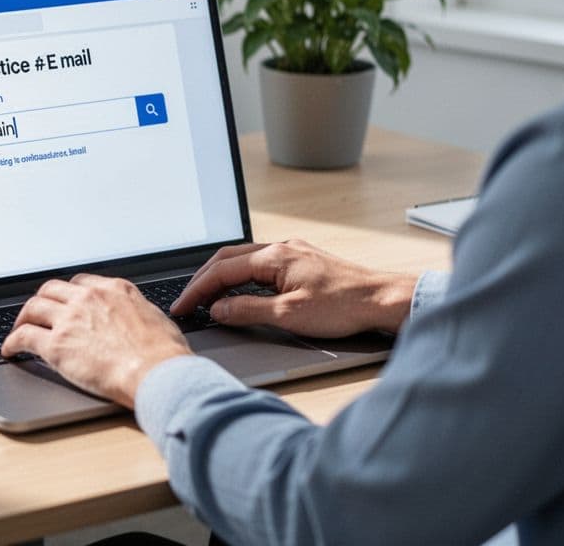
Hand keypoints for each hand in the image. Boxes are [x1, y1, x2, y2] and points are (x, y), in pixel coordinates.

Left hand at [1, 274, 192, 407]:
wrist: (157, 372)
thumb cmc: (164, 355)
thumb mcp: (155, 318)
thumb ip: (137, 312)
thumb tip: (137, 320)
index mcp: (114, 290)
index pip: (81, 282)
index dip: (68, 293)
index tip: (64, 302)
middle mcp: (89, 298)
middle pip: (52, 289)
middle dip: (42, 301)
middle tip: (37, 313)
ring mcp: (70, 319)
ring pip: (33, 307)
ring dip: (22, 318)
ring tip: (19, 328)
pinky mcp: (56, 345)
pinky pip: (23, 336)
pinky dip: (12, 342)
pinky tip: (9, 350)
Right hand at [169, 240, 417, 337]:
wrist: (381, 300)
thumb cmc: (342, 307)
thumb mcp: (288, 314)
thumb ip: (247, 310)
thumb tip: (217, 309)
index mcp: (274, 256)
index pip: (222, 270)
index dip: (197, 289)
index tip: (182, 306)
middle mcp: (281, 248)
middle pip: (228, 258)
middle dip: (203, 279)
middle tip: (187, 301)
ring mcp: (293, 253)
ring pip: (245, 260)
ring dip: (222, 277)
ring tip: (206, 298)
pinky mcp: (302, 261)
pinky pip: (261, 265)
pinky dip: (242, 277)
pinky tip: (240, 291)